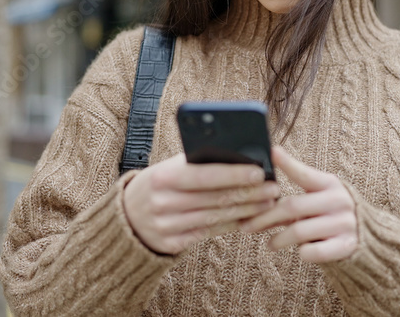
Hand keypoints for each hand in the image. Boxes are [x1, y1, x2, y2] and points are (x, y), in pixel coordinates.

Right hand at [123, 153, 280, 254]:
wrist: (126, 216)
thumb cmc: (158, 184)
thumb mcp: (168, 168)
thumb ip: (196, 162)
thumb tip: (239, 156)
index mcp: (162, 177)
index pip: (204, 175)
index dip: (234, 174)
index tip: (260, 171)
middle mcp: (163, 203)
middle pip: (215, 198)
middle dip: (249, 193)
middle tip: (273, 188)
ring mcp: (167, 226)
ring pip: (216, 216)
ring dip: (247, 209)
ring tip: (268, 202)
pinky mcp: (173, 243)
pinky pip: (209, 232)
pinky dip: (232, 224)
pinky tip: (250, 217)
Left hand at [240, 146, 357, 262]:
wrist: (365, 236)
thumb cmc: (329, 214)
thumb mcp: (316, 200)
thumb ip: (290, 201)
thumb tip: (256, 201)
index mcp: (330, 184)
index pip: (305, 174)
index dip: (288, 163)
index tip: (272, 152)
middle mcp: (339, 200)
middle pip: (293, 206)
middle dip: (265, 218)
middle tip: (247, 226)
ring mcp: (344, 223)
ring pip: (299, 231)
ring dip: (279, 239)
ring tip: (270, 244)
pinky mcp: (346, 245)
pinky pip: (313, 251)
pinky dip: (302, 253)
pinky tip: (299, 251)